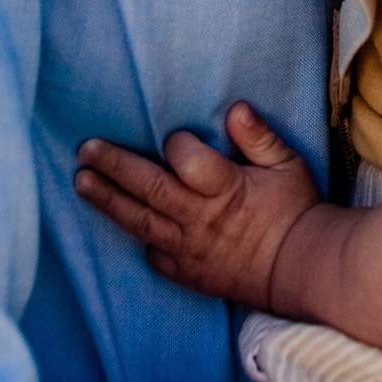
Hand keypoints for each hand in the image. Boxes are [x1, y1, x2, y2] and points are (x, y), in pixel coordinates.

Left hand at [75, 102, 321, 304]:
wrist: (301, 270)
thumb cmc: (295, 211)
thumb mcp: (287, 165)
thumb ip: (259, 137)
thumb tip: (235, 108)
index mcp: (225, 188)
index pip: (185, 160)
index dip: (177, 143)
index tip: (174, 137)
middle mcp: (199, 218)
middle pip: (148, 188)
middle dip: (114, 166)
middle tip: (86, 149)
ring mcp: (189, 249)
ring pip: (139, 221)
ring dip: (107, 200)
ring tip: (81, 181)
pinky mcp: (188, 273)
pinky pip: (154, 256)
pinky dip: (139, 239)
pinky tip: (122, 223)